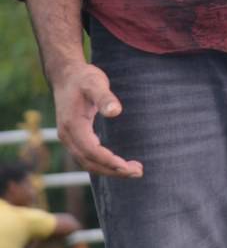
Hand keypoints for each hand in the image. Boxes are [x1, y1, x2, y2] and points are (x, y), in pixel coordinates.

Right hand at [51, 62, 142, 178]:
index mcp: (72, 125)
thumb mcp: (96, 83)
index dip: (108, 160)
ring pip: (87, 162)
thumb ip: (105, 97)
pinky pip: (86, 157)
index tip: (127, 166)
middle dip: (113, 170)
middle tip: (138, 172)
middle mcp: (67, 136)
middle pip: (89, 162)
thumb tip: (116, 112)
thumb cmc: (84, 78)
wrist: (66, 76)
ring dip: (109, 170)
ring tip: (133, 170)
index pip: (90, 151)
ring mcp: (69, 138)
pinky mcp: (73, 137)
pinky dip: (101, 163)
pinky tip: (118, 163)